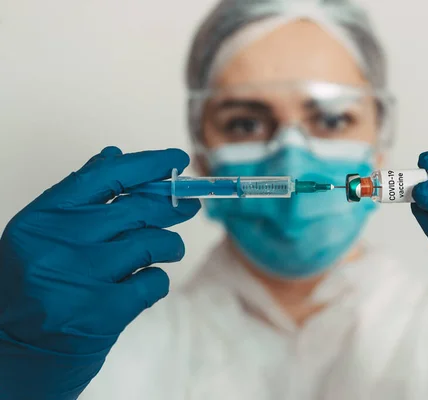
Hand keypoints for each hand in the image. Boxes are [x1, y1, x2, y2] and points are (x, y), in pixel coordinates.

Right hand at [0, 147, 200, 398]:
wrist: (14, 350)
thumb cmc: (33, 285)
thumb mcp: (43, 233)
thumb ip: (79, 195)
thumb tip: (114, 155)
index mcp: (45, 218)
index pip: (108, 176)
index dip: (149, 164)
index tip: (176, 160)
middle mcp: (62, 244)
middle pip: (138, 209)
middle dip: (173, 205)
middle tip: (190, 205)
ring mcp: (84, 278)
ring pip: (153, 243)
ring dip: (169, 245)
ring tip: (167, 250)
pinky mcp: (104, 312)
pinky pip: (154, 282)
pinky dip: (157, 281)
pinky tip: (144, 285)